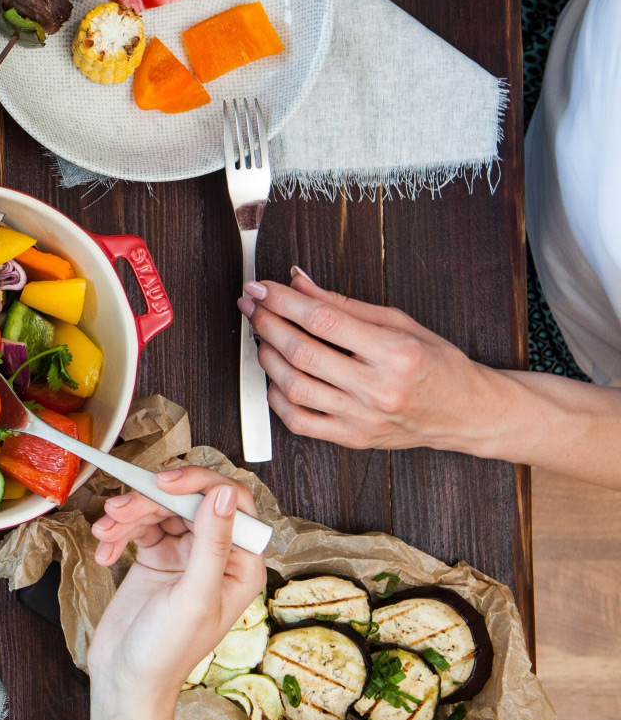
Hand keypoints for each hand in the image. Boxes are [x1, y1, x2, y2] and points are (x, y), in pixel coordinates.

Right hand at [86, 468, 264, 704]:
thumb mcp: (193, 597)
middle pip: (189, 501)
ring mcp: (184, 557)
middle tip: (121, 508)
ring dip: (128, 515)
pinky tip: (104, 550)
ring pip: (160, 510)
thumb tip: (223, 496)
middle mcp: (216, 556)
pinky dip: (118, 533)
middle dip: (152, 501)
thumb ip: (212, 544)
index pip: (232, 503)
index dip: (199, 485)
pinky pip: (138, 528)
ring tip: (105, 529)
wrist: (126, 679)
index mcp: (241, 566)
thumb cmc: (167, 652)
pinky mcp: (155, 559)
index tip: (164, 485)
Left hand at [240, 267, 506, 452]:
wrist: (467, 413)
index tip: (261, 288)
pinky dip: (277, 398)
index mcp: (396, 353)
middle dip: (268, 324)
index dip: (284, 300)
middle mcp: (378, 389)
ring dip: (267, 358)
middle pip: (304, 353)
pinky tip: (275, 377)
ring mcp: (363, 418)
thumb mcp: (400, 322)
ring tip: (262, 337)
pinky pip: (299, 422)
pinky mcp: (353, 439)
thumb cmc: (437, 364)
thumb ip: (343, 303)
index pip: (324, 321)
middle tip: (253, 307)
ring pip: (295, 388)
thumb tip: (297, 280)